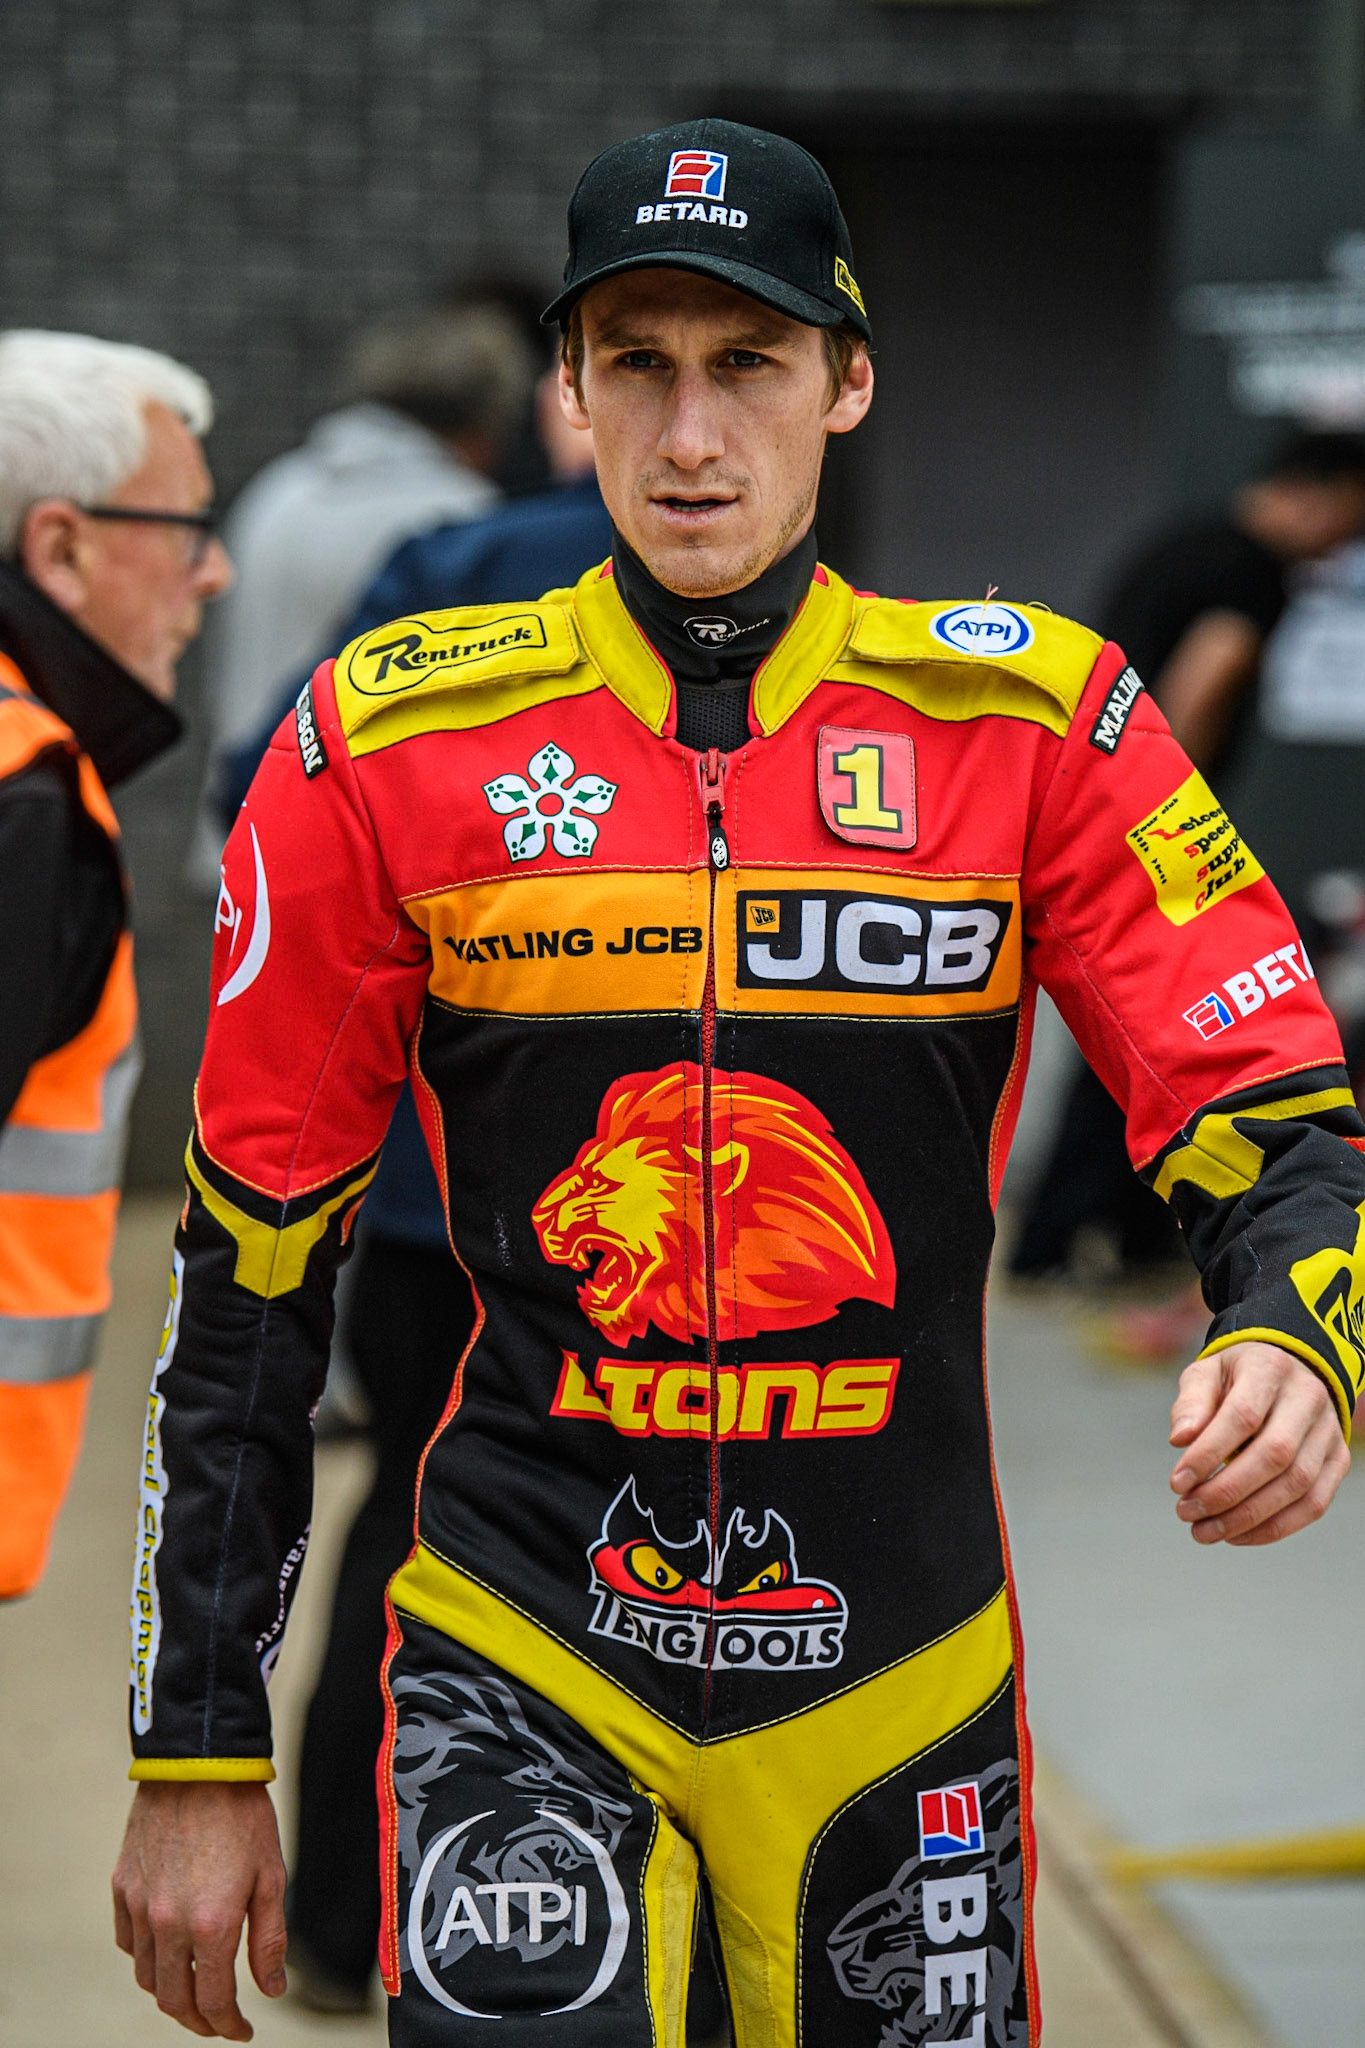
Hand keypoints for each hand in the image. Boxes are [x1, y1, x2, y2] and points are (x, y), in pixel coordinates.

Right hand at [112, 1781, 286, 2038]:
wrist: (200, 1763)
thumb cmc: (243, 1815)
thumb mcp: (271, 1876)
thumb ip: (269, 1939)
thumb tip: (271, 1989)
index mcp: (212, 1925)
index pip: (214, 2002)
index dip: (229, 2026)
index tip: (243, 2031)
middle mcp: (168, 1924)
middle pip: (173, 2000)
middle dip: (198, 2021)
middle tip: (218, 2021)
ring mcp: (139, 1907)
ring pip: (145, 1976)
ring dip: (170, 1992)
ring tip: (194, 1989)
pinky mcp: (122, 1886)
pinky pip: (127, 1941)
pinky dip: (145, 1957)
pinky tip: (167, 1949)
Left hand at [1169, 1340, 1349, 1546]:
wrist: (1287, 1371)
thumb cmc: (1237, 1377)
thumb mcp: (1207, 1373)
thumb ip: (1192, 1403)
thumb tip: (1180, 1440)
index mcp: (1270, 1369)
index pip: (1242, 1416)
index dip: (1208, 1454)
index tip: (1177, 1483)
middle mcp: (1308, 1399)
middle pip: (1273, 1455)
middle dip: (1225, 1492)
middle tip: (1186, 1512)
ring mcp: (1328, 1432)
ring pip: (1296, 1485)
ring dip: (1247, 1517)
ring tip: (1204, 1531)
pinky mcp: (1337, 1461)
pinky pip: (1313, 1504)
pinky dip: (1274, 1527)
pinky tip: (1237, 1535)